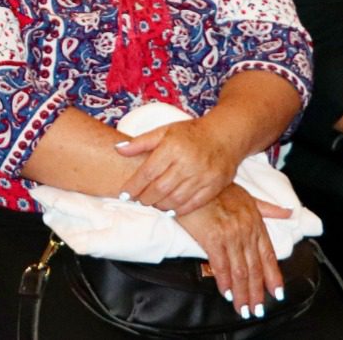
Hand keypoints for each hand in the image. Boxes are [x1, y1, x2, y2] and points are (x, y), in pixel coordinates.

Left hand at [115, 117, 241, 215]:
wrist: (225, 136)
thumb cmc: (190, 133)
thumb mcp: (164, 131)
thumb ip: (140, 142)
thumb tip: (118, 149)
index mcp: (172, 147)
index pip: (147, 172)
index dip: (134, 185)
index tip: (124, 194)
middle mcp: (187, 162)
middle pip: (160, 188)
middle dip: (145, 198)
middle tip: (138, 201)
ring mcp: (202, 176)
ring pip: (176, 198)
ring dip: (160, 205)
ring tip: (152, 204)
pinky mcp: (214, 186)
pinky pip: (194, 203)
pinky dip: (180, 210)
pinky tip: (170, 209)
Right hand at [174, 184, 291, 321]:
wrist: (192, 178)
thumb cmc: (216, 187)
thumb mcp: (246, 195)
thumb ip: (268, 209)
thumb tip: (289, 213)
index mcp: (255, 222)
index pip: (268, 255)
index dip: (273, 276)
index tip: (277, 293)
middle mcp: (246, 230)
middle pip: (255, 268)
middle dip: (256, 292)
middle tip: (256, 310)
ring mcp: (230, 234)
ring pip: (240, 271)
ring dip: (242, 293)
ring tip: (243, 309)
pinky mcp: (212, 237)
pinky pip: (220, 265)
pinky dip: (224, 282)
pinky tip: (226, 293)